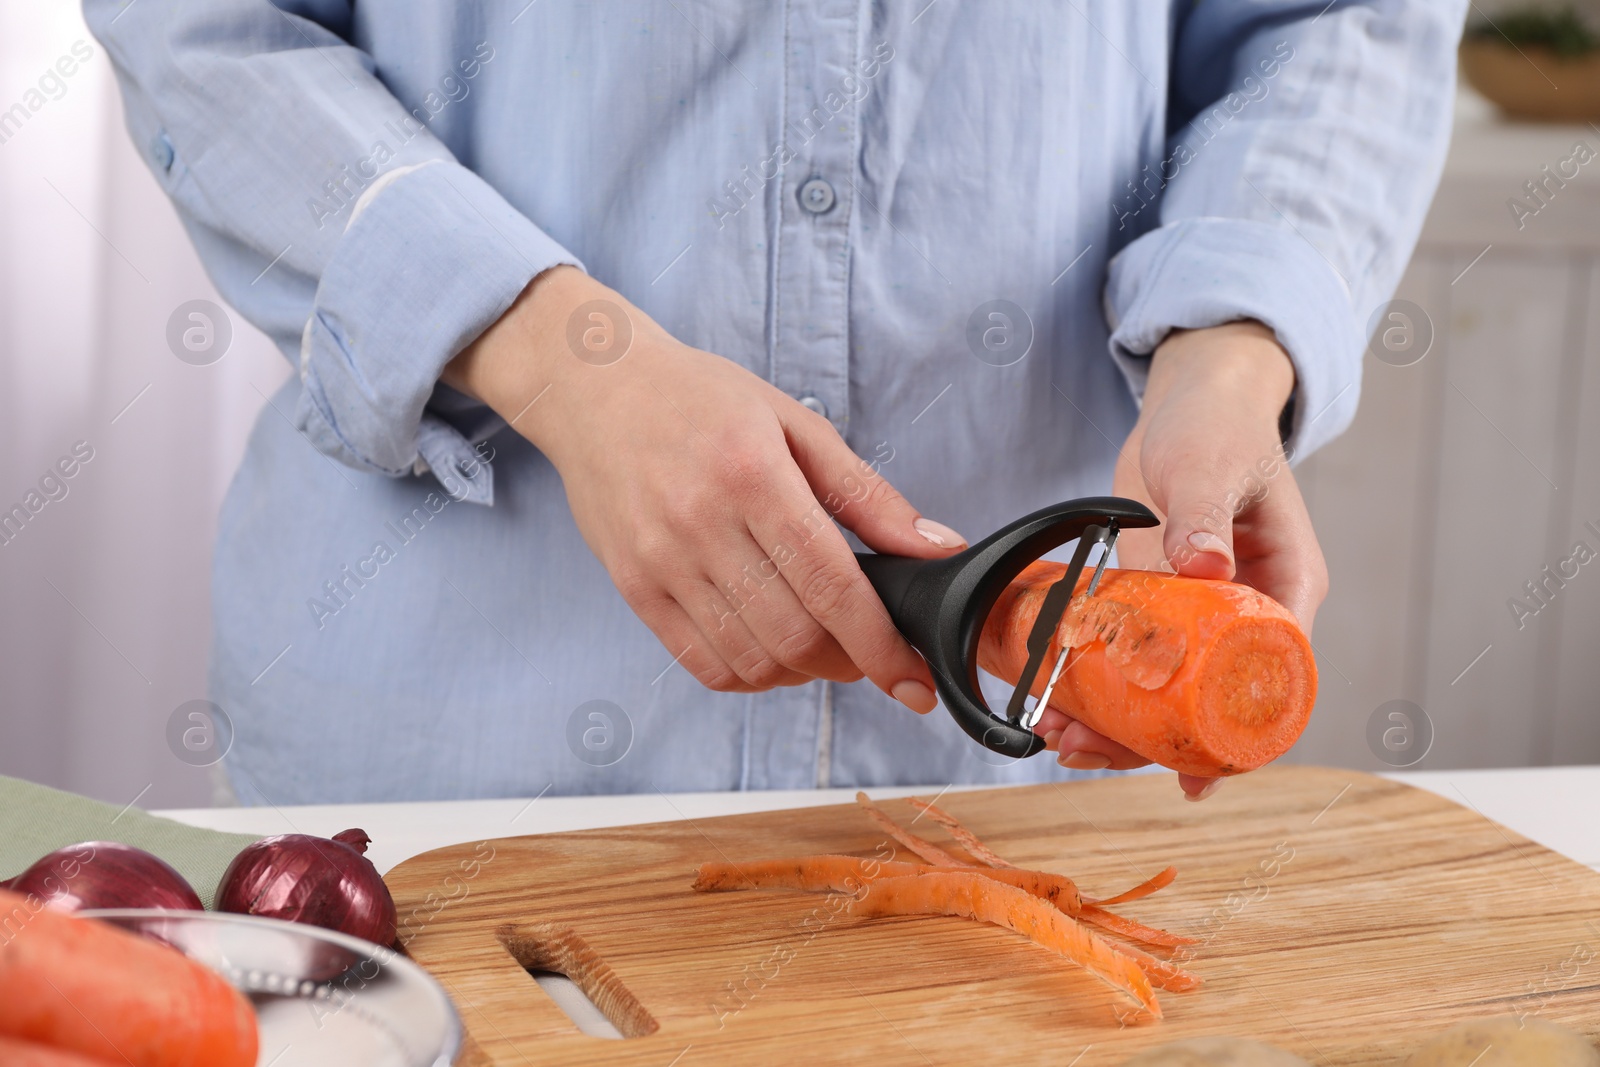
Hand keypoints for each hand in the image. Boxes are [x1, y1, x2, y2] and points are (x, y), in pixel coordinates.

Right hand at [442, 266, 968, 709]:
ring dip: (803, 673)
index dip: (881, 645)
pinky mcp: (633, 587)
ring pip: (750, 660)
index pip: (831, 584)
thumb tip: (938, 548)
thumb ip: (868, 494)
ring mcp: (660, 561)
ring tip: (822, 647)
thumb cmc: (703, 401)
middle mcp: (701, 522)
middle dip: (849, 663)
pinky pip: (702, 663)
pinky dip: (751, 676)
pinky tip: (771, 652)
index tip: (915, 681)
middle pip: (794, 636)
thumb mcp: (796, 424)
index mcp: (753, 474)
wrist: (596, 388)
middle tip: (871, 654)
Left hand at [1037, 320, 1327, 800]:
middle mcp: (1248, 612)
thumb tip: (1206, 566)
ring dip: (1122, 721)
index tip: (1198, 768)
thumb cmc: (1218, 425)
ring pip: (1171, 688)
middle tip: (1095, 753)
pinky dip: (1105, 684)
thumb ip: (1205, 514)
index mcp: (1287, 587)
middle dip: (1158, 737)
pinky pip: (1138, 658)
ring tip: (1065, 739)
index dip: (1238, 731)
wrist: (1190, 400)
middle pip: (1213, 700)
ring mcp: (1202, 615)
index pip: (1274, 679)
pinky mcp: (1162, 605)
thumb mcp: (1212, 465)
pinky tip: (1064, 706)